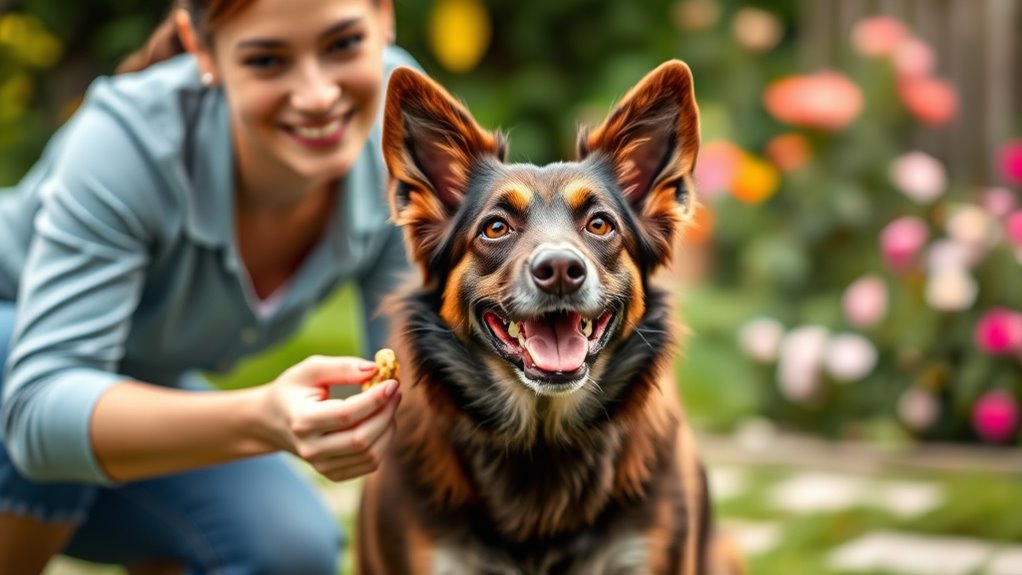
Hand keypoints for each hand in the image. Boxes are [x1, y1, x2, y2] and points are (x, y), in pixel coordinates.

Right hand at [260, 355, 400, 480]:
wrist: (273, 421)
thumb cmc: (294, 390)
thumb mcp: (311, 369)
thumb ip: (343, 368)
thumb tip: (375, 370)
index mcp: (302, 421)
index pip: (346, 415)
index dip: (375, 400)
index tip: (392, 383)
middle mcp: (311, 449)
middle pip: (361, 439)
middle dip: (386, 413)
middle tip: (395, 392)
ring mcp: (322, 466)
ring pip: (370, 454)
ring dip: (388, 427)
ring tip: (388, 405)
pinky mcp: (334, 474)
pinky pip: (370, 464)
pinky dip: (383, 442)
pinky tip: (380, 422)